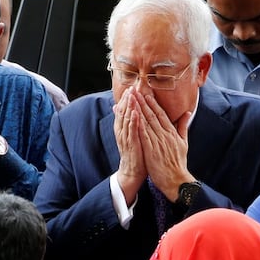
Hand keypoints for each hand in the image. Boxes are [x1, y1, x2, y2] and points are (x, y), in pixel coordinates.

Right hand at [113, 88, 146, 204]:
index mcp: (124, 129)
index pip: (124, 111)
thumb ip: (129, 124)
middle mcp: (122, 132)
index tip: (131, 88)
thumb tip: (128, 115)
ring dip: (129, 107)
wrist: (132, 172)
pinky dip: (133, 121)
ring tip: (132, 95)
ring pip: (126, 119)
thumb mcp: (132, 136)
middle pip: (123, 112)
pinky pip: (132, 131)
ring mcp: (126, 138)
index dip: (127, 99)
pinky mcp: (131, 145)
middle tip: (131, 87)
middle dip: (127, 100)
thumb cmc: (136, 153)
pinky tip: (136, 112)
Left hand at [135, 91, 192, 201]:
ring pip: (146, 122)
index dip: (153, 103)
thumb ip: (183, 126)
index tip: (146, 94)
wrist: (176, 180)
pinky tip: (132, 117)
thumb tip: (187, 113)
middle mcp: (165, 134)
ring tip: (131, 100)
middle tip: (135, 91)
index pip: (161, 114)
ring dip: (138, 110)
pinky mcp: (151, 150)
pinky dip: (138, 124)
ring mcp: (158, 142)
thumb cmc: (178, 163)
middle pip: (152, 115)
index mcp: (172, 132)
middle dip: (143, 102)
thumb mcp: (183, 142)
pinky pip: (143, 134)